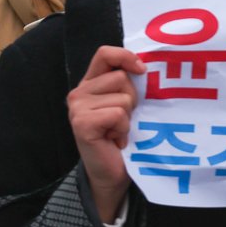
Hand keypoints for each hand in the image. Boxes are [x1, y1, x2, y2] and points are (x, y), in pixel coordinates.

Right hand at [68, 45, 145, 221]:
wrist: (112, 172)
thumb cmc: (124, 136)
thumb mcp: (128, 104)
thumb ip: (130, 84)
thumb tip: (148, 67)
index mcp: (91, 84)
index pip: (105, 53)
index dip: (126, 56)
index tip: (142, 70)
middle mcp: (79, 93)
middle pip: (120, 77)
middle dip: (132, 97)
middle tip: (124, 119)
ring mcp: (77, 108)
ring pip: (123, 97)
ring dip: (128, 116)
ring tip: (119, 130)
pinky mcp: (82, 123)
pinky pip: (118, 114)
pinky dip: (123, 128)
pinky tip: (115, 139)